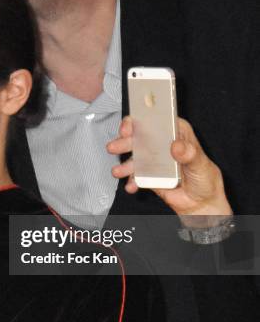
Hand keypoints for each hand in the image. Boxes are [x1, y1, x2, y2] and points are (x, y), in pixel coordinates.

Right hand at [107, 116, 231, 223]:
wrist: (200, 203)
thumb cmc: (205, 179)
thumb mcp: (201, 165)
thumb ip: (190, 154)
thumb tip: (177, 146)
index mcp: (177, 134)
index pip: (158, 120)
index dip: (142, 119)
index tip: (131, 125)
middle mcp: (163, 144)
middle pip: (140, 136)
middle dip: (125, 141)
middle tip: (116, 146)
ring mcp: (154, 159)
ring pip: (134, 156)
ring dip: (124, 163)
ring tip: (119, 171)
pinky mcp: (148, 174)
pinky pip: (135, 175)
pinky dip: (131, 180)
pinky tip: (132, 185)